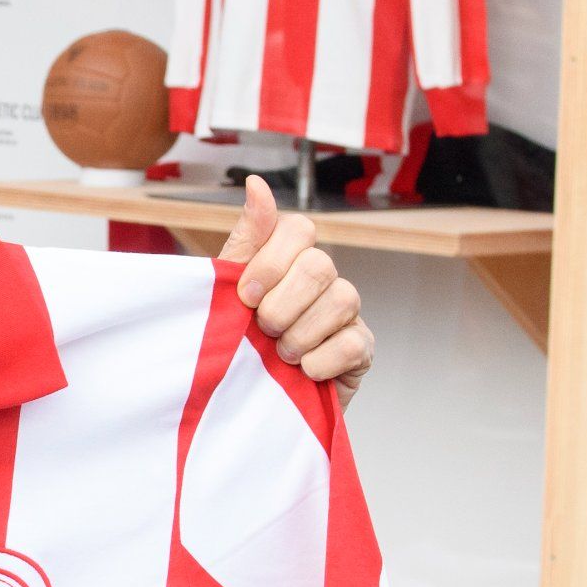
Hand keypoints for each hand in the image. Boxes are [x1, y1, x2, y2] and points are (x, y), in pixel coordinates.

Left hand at [221, 175, 371, 403]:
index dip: (272, 260)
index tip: (245, 295)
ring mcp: (346, 314)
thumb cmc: (235, 342)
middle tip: (261, 330)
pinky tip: (303, 372)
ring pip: (342, 299)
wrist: (244, 404)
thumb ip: (246, 239)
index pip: (299, 228)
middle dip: (282, 303)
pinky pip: (352, 344)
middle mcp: (323, 279)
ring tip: (279, 355)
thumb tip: (256, 182)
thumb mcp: (227, 292)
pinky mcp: (360, 350)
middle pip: (320, 265)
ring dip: (300, 333)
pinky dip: (320, 361)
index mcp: (290, 258)